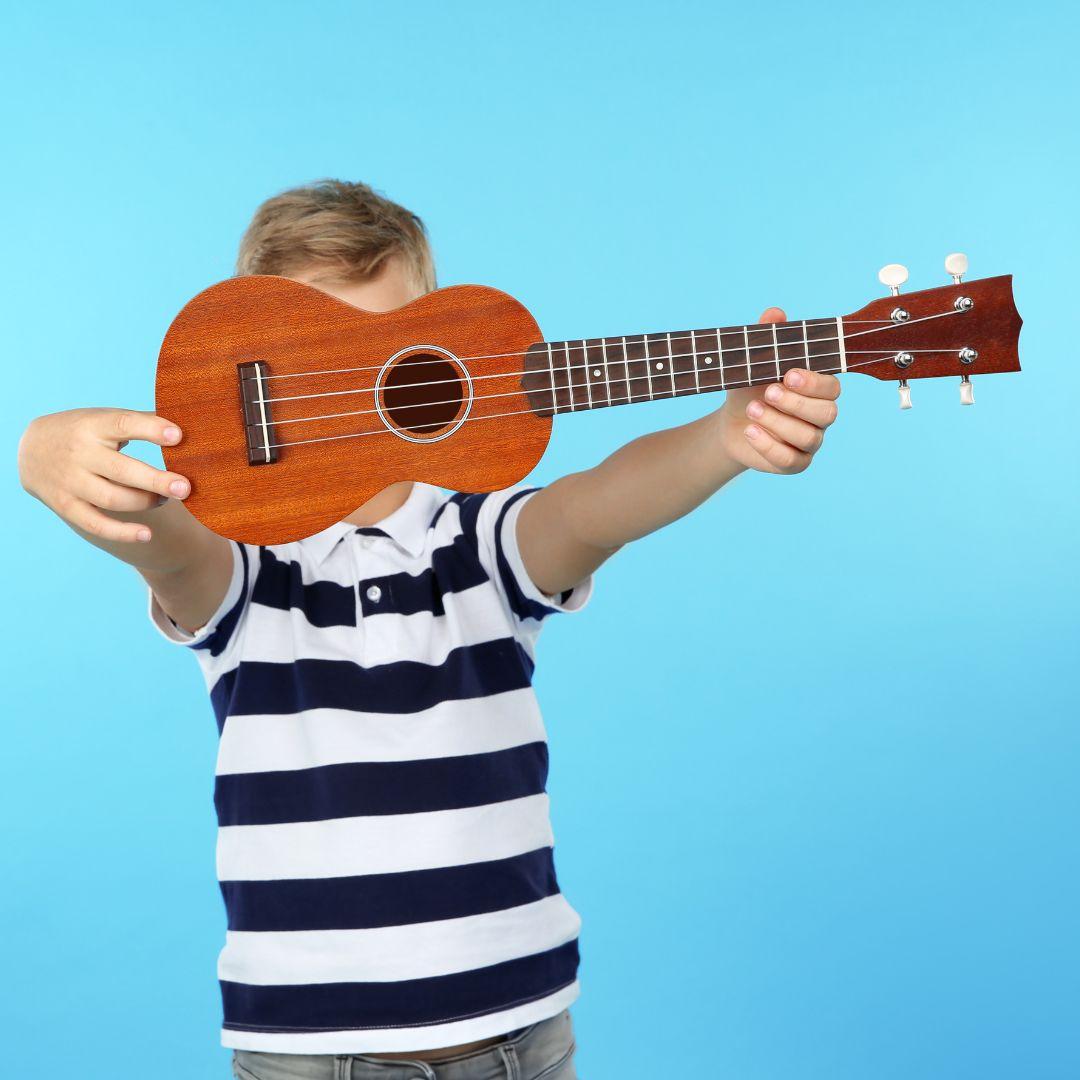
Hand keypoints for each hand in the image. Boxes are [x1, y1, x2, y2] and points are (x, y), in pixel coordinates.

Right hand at [18, 408, 190, 542]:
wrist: (31, 449)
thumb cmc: (84, 432)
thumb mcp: (104, 418)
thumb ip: (142, 421)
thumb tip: (190, 421)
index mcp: (93, 425)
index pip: (123, 424)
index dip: (151, 429)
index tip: (178, 435)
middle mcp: (79, 453)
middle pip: (121, 470)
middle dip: (156, 481)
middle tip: (185, 488)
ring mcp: (70, 481)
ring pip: (113, 499)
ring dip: (146, 503)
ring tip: (166, 499)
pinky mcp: (65, 505)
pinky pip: (95, 524)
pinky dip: (121, 532)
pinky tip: (146, 534)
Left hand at [716, 306, 840, 473]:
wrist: (730, 423)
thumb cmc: (750, 388)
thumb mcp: (753, 362)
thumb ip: (767, 338)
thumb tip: (775, 313)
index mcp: (818, 389)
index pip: (831, 387)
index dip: (812, 382)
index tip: (788, 374)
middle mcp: (820, 416)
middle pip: (826, 413)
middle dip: (795, 403)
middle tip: (767, 392)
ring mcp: (810, 441)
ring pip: (809, 437)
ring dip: (778, 423)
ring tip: (752, 411)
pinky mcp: (795, 463)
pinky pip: (792, 460)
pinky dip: (769, 446)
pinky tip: (750, 432)